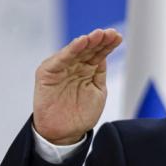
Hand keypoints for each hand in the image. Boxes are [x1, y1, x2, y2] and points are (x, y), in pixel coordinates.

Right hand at [33, 28, 122, 144]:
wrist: (64, 133)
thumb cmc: (81, 114)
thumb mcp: (97, 92)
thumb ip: (99, 74)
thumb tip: (103, 55)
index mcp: (86, 70)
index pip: (98, 54)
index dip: (108, 45)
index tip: (118, 37)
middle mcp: (74, 66)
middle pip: (88, 50)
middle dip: (100, 40)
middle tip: (110, 33)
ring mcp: (61, 69)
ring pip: (76, 51)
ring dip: (87, 42)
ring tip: (98, 34)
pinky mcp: (48, 73)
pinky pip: (61, 59)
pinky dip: (71, 50)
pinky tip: (81, 42)